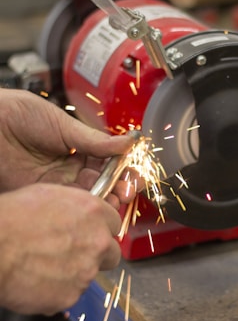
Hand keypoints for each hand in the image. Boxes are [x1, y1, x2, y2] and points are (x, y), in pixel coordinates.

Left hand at [0, 89, 136, 203]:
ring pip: (89, 195)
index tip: (135, 173)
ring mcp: (57, 181)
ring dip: (105, 198)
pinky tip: (94, 204)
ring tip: (115, 198)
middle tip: (127, 189)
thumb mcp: (64, 125)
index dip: (124, 168)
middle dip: (119, 186)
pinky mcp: (42, 195)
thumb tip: (130, 142)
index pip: (109, 161)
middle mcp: (71, 166)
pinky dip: (84, 206)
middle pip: (103, 181)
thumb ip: (97, 140)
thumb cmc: (20, 115)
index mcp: (80, 146)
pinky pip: (68, 204)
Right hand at [0, 183, 121, 314]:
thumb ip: (78, 207)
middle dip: (98, 255)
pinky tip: (39, 279)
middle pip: (112, 253)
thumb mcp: (52, 195)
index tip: (93, 234)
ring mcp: (87, 270)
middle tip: (76, 254)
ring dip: (75, 272)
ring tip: (47, 266)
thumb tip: (82, 214)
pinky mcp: (71, 295)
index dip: (102, 230)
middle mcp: (98, 241)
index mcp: (95, 213)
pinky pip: (70, 293)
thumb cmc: (14, 217)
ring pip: (90, 274)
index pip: (114, 224)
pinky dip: (58, 290)